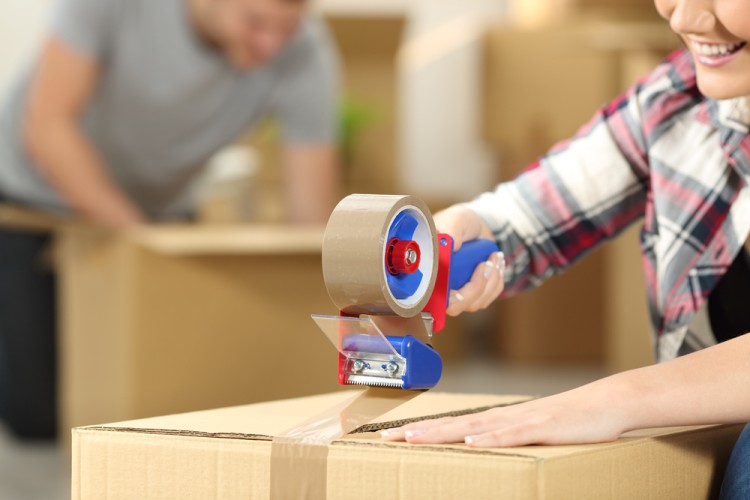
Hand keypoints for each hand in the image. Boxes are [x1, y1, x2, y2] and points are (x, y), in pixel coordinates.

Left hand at [380, 380, 627, 446]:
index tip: (396, 436)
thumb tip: (486, 451)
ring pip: (473, 428)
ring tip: (412, 439)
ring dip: (441, 433)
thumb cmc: (570, 421)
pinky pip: (511, 434)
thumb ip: (510, 440)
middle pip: (453, 425)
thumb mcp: (534, 434)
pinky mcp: (541, 427)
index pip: (454, 426)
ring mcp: (521, 420)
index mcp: (499, 420)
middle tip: (386, 438)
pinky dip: (489, 438)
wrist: (606, 403)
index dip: (424, 430)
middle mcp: (503, 417)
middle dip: (419, 431)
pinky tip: (470, 442)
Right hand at [433, 205, 504, 315]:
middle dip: (476, 286)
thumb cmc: (460, 222)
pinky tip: (497, 262)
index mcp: (429, 272)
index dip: (445, 300)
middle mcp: (441, 287)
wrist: (476, 226)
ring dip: (491, 279)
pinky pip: (490, 295)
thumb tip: (452, 246)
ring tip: (495, 256)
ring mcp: (459, 294)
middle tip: (487, 263)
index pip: (431, 300)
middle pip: (456, 307)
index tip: (459, 291)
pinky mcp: (476, 294)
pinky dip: (497, 280)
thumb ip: (450, 230)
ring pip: (476, 302)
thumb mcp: (455, 220)